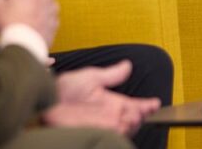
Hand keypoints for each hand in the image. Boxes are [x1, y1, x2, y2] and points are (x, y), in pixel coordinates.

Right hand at [0, 0, 58, 46]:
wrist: (24, 46)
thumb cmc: (11, 26)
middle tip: (19, 4)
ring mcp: (53, 8)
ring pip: (46, 2)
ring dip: (38, 7)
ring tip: (25, 18)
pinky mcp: (55, 22)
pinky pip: (49, 17)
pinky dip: (42, 20)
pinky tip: (31, 27)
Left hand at [43, 61, 160, 135]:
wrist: (46, 99)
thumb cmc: (64, 88)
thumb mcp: (91, 77)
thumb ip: (111, 74)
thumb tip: (128, 65)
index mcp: (112, 102)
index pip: (134, 105)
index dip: (146, 105)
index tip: (155, 103)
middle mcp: (110, 115)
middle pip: (133, 119)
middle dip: (140, 115)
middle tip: (140, 110)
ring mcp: (102, 125)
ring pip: (125, 129)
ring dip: (131, 124)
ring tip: (132, 116)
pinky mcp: (93, 132)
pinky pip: (111, 135)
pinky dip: (119, 132)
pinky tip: (121, 125)